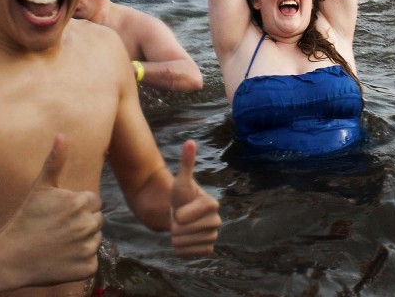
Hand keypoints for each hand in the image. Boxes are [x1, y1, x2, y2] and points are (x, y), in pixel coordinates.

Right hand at [0, 135, 102, 285]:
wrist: (10, 257)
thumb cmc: (25, 219)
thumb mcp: (40, 188)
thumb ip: (55, 161)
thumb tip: (61, 135)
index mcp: (82, 202)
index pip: (93, 202)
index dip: (77, 208)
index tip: (60, 215)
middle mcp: (88, 224)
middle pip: (96, 221)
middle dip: (81, 224)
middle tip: (58, 229)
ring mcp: (88, 248)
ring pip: (95, 241)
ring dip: (82, 242)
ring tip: (58, 243)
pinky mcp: (86, 268)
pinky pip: (91, 262)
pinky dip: (79, 262)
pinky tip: (61, 258)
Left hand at [169, 140, 220, 255]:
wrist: (181, 214)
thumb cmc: (181, 196)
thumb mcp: (181, 180)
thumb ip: (186, 162)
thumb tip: (190, 142)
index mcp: (212, 204)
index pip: (188, 215)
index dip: (180, 213)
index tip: (179, 210)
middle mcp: (217, 221)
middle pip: (186, 231)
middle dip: (176, 226)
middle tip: (180, 218)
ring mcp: (214, 236)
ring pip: (186, 243)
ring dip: (177, 237)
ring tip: (182, 228)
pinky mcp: (208, 249)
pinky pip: (189, 253)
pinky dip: (182, 248)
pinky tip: (185, 238)